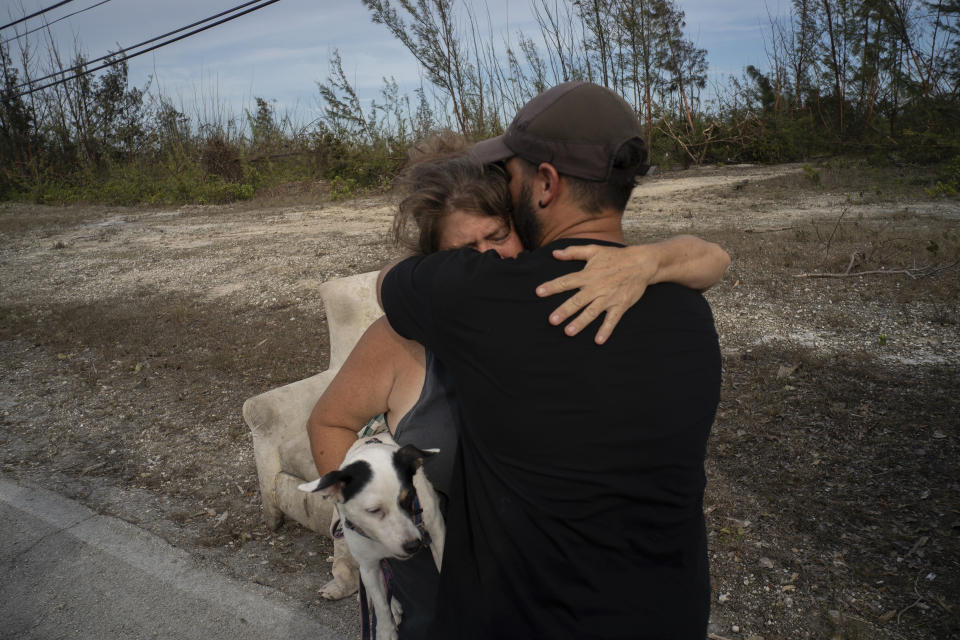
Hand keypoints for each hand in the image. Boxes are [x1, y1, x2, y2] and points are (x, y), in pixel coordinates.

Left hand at [535, 244, 657, 344]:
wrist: (642, 263)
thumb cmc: (615, 256)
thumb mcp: (594, 250)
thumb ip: (573, 252)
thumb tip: (555, 254)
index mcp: (588, 274)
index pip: (567, 281)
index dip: (552, 286)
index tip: (539, 292)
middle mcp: (596, 287)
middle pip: (578, 300)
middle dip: (564, 310)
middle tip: (552, 320)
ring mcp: (609, 297)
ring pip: (592, 312)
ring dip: (581, 322)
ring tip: (569, 332)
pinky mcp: (620, 305)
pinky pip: (612, 319)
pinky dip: (606, 330)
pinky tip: (598, 340)